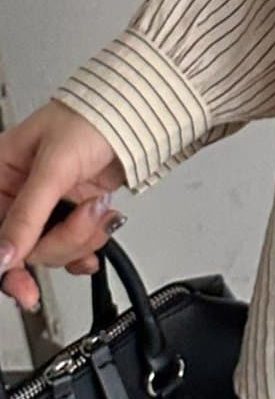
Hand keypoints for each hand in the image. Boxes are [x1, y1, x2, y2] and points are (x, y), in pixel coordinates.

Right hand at [0, 101, 129, 311]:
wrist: (136, 113)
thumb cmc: (90, 117)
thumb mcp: (55, 166)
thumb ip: (28, 214)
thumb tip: (3, 255)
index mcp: (0, 176)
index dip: (6, 262)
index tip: (21, 285)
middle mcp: (18, 194)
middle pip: (23, 250)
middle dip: (60, 241)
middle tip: (83, 223)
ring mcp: (46, 206)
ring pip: (51, 251)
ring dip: (82, 236)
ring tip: (98, 206)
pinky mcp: (72, 212)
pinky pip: (72, 247)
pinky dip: (90, 243)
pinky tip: (101, 227)